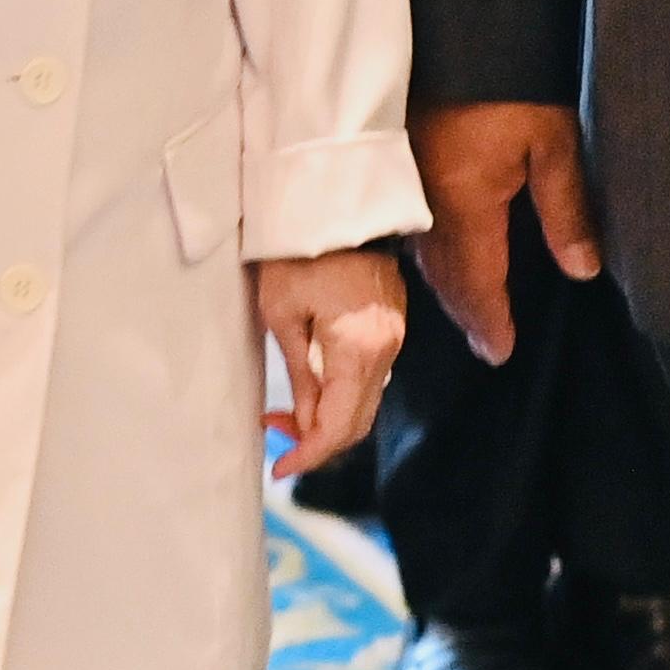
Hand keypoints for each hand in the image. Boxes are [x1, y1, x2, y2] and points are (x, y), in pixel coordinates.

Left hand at [255, 250, 405, 476]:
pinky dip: (343, 391)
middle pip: (359, 420)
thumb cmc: (297, 252)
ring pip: (366, 399)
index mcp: (358, 349)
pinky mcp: (392, 321)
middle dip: (316, 439)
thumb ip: (300, 376)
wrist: (335, 200)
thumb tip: (303, 422)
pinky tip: (313, 384)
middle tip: (275, 435)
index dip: (309, 454)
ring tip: (285, 410)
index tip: (280, 468)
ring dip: (329, 415)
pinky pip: (370, 374)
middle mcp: (386, 348)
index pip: (340, 426)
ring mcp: (394, 334)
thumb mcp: (282, 315)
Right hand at [406, 99, 601, 366]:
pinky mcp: (399, 155)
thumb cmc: (509, 79)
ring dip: (447, 283)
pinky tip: (442, 248)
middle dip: (467, 310)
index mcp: (466, 208)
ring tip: (468, 304)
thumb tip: (583, 271)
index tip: (501, 352)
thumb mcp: (553, 143)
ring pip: (424, 251)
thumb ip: (566, 211)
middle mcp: (427, 203)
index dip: (491, 321)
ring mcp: (407, 179)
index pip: (478, 284)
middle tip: (486, 339)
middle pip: (445, 275)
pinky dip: (431, 249)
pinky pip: (412, 222)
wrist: (454, 15)